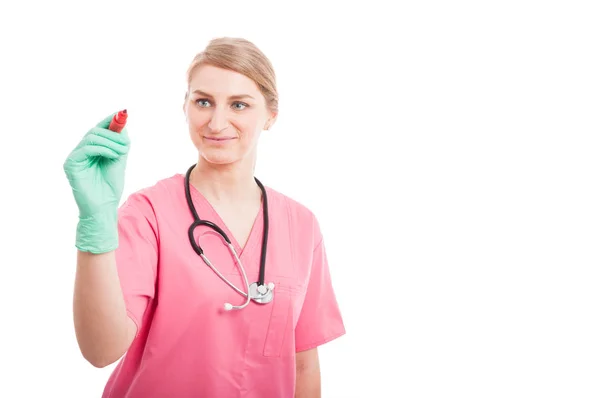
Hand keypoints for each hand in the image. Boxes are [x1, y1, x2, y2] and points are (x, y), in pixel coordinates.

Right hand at [63, 112, 130, 252]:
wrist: (104, 208)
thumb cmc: (111, 187)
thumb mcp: (118, 160)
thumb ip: (119, 143)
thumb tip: (122, 125)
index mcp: (91, 149)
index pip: (98, 128)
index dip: (109, 120)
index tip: (122, 114)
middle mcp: (80, 151)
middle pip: (94, 130)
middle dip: (113, 134)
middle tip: (126, 144)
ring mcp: (74, 157)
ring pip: (91, 137)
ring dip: (111, 142)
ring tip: (122, 152)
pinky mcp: (70, 165)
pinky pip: (86, 148)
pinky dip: (102, 149)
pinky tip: (113, 155)